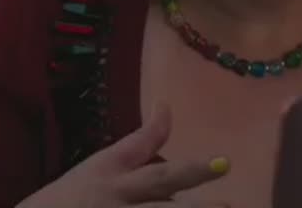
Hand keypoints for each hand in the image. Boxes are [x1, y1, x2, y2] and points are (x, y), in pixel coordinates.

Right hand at [17, 104, 228, 207]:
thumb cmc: (72, 196)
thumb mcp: (102, 164)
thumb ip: (141, 141)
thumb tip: (167, 105)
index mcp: (116, 182)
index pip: (159, 175)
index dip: (192, 170)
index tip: (225, 164)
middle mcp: (117, 207)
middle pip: (162, 207)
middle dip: (197, 204)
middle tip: (229, 202)